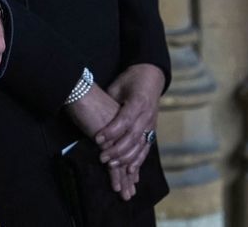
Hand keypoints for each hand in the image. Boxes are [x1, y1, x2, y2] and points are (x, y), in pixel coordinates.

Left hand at [96, 63, 164, 199]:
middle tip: (102, 157)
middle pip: (133, 136)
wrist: (151, 77)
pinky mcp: (153, 130)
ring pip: (140, 145)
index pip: (124, 120)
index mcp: (138, 102)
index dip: (111, 132)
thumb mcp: (118, 86)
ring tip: (111, 165)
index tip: (97, 139)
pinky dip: (139, 160)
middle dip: (117, 149)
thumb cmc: (130, 80)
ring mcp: (152, 124)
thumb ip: (110, 102)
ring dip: (126, 158)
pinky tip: (130, 170)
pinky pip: (146, 148)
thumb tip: (94, 115)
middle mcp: (147, 115)